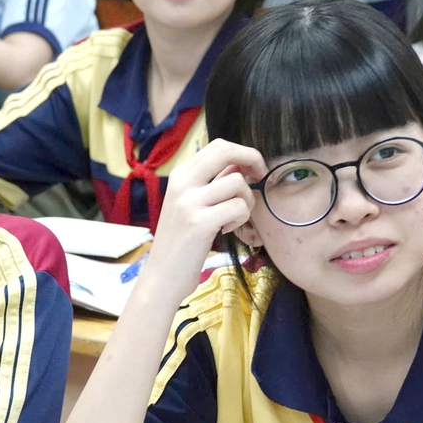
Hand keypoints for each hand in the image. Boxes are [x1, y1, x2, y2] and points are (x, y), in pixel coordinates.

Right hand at [142, 139, 266, 303]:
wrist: (162, 276)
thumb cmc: (181, 242)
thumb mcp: (191, 204)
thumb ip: (212, 183)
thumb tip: (240, 164)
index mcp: (180, 175)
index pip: (218, 146)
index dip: (243, 153)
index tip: (253, 170)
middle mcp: (182, 183)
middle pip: (226, 151)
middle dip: (253, 160)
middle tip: (260, 178)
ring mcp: (189, 202)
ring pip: (237, 182)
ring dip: (247, 200)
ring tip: (234, 218)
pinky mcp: (200, 223)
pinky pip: (238, 207)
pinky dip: (241, 218)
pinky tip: (227, 229)